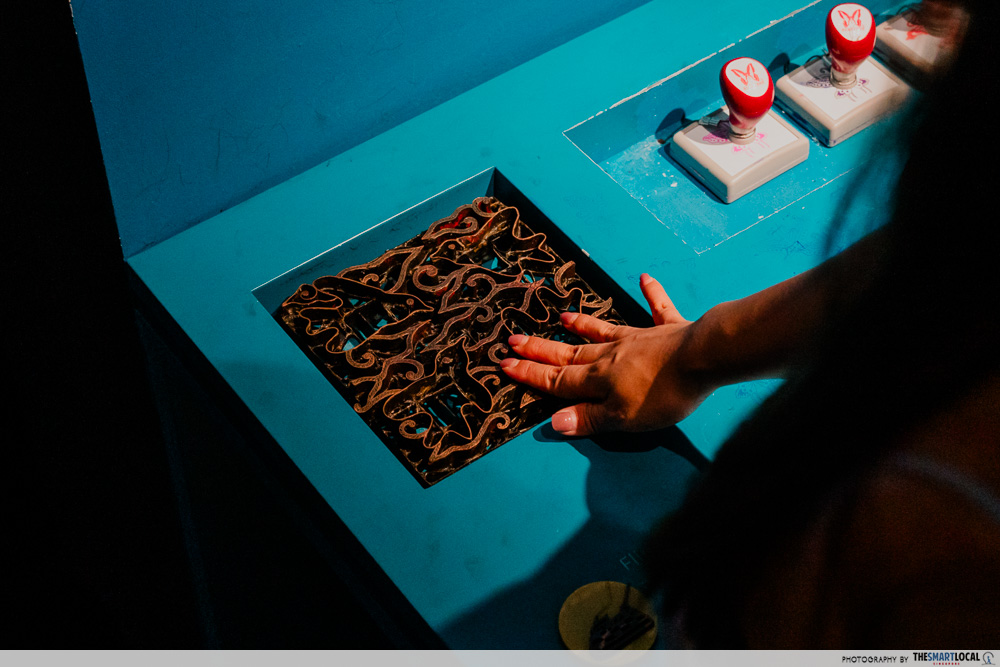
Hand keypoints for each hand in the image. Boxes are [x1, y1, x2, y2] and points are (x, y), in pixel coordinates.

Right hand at [500, 274, 710, 435]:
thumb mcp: (623, 418)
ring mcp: (639, 338)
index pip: (557, 380)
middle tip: (515, 338)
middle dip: (541, 350)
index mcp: (599, 379)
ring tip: (562, 317)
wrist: (702, 358)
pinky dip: (651, 293)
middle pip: (571, 353)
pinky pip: (657, 308)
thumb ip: (589, 418)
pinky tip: (645, 277)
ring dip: (582, 325)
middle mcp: (612, 354)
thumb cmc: (663, 393)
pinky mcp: (668, 329)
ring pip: (603, 330)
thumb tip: (553, 421)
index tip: (505, 363)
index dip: (530, 374)